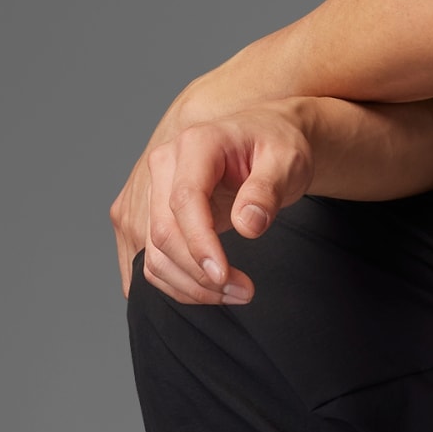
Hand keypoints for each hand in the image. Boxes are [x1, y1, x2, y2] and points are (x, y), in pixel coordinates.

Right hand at [110, 103, 314, 304]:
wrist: (263, 138)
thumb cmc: (276, 145)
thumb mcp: (287, 160)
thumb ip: (267, 189)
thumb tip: (248, 225)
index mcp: (195, 144)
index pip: (184, 200)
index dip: (200, 244)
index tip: (224, 275)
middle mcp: (163, 165)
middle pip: (163, 232)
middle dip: (200, 273)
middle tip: (244, 292)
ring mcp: (148, 190)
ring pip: (151, 253)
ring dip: (188, 285)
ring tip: (235, 293)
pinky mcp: (145, 215)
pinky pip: (148, 258)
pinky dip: (174, 282)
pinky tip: (206, 292)